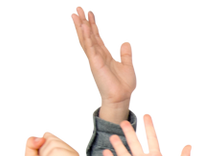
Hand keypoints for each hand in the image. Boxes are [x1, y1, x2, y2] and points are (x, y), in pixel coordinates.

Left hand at [22, 130, 84, 155]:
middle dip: (42, 152)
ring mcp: (72, 153)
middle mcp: (68, 148)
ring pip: (52, 142)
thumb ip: (29, 141)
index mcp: (60, 147)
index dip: (39, 146)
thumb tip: (41, 137)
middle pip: (49, 136)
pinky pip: (56, 151)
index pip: (47, 133)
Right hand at [69, 4, 137, 119]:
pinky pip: (89, 47)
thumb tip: (125, 41)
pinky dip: (86, 36)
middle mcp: (97, 54)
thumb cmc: (123, 85)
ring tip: (75, 12)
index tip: (87, 11)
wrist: (122, 98)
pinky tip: (83, 26)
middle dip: (82, 20)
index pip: (96, 35)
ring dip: (80, 25)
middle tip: (77, 6)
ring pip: (86, 38)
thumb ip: (125, 52)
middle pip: (88, 34)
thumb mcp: (127, 64)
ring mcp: (94, 58)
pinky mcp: (94, 63)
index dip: (92, 23)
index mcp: (104, 54)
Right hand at [101, 112, 194, 155]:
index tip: (146, 114)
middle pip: (134, 143)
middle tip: (125, 122)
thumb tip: (189, 144)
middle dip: (129, 132)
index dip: (149, 126)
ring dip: (119, 144)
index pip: (151, 138)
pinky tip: (106, 151)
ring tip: (114, 136)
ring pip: (124, 153)